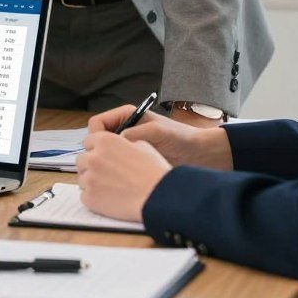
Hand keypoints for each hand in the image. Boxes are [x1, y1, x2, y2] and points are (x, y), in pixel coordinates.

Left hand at [76, 131, 168, 221]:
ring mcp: (89, 178)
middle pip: (81, 160)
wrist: (158, 197)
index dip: (96, 149)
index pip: (88, 141)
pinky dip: (93, 197)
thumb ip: (123, 142)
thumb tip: (119, 145)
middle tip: (105, 173)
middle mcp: (93, 157)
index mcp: (104, 141)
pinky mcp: (90, 198)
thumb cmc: (153, 172)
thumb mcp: (142, 145)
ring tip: (110, 187)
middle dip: (91, 165)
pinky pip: (84, 195)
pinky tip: (109, 198)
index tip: (102, 156)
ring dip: (92, 181)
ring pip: (82, 178)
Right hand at [88, 104, 232, 170]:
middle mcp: (124, 131)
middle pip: (97, 141)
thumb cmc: (181, 138)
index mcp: (126, 117)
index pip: (97, 124)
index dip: (95, 136)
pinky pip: (116, 169)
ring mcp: (128, 149)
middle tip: (106, 165)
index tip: (101, 148)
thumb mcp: (157, 131)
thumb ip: (134, 133)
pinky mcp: (133, 165)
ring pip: (105, 157)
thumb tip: (116, 142)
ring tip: (115, 174)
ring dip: (106, 165)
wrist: (201, 155)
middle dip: (98, 152)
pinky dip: (115, 174)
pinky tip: (123, 181)